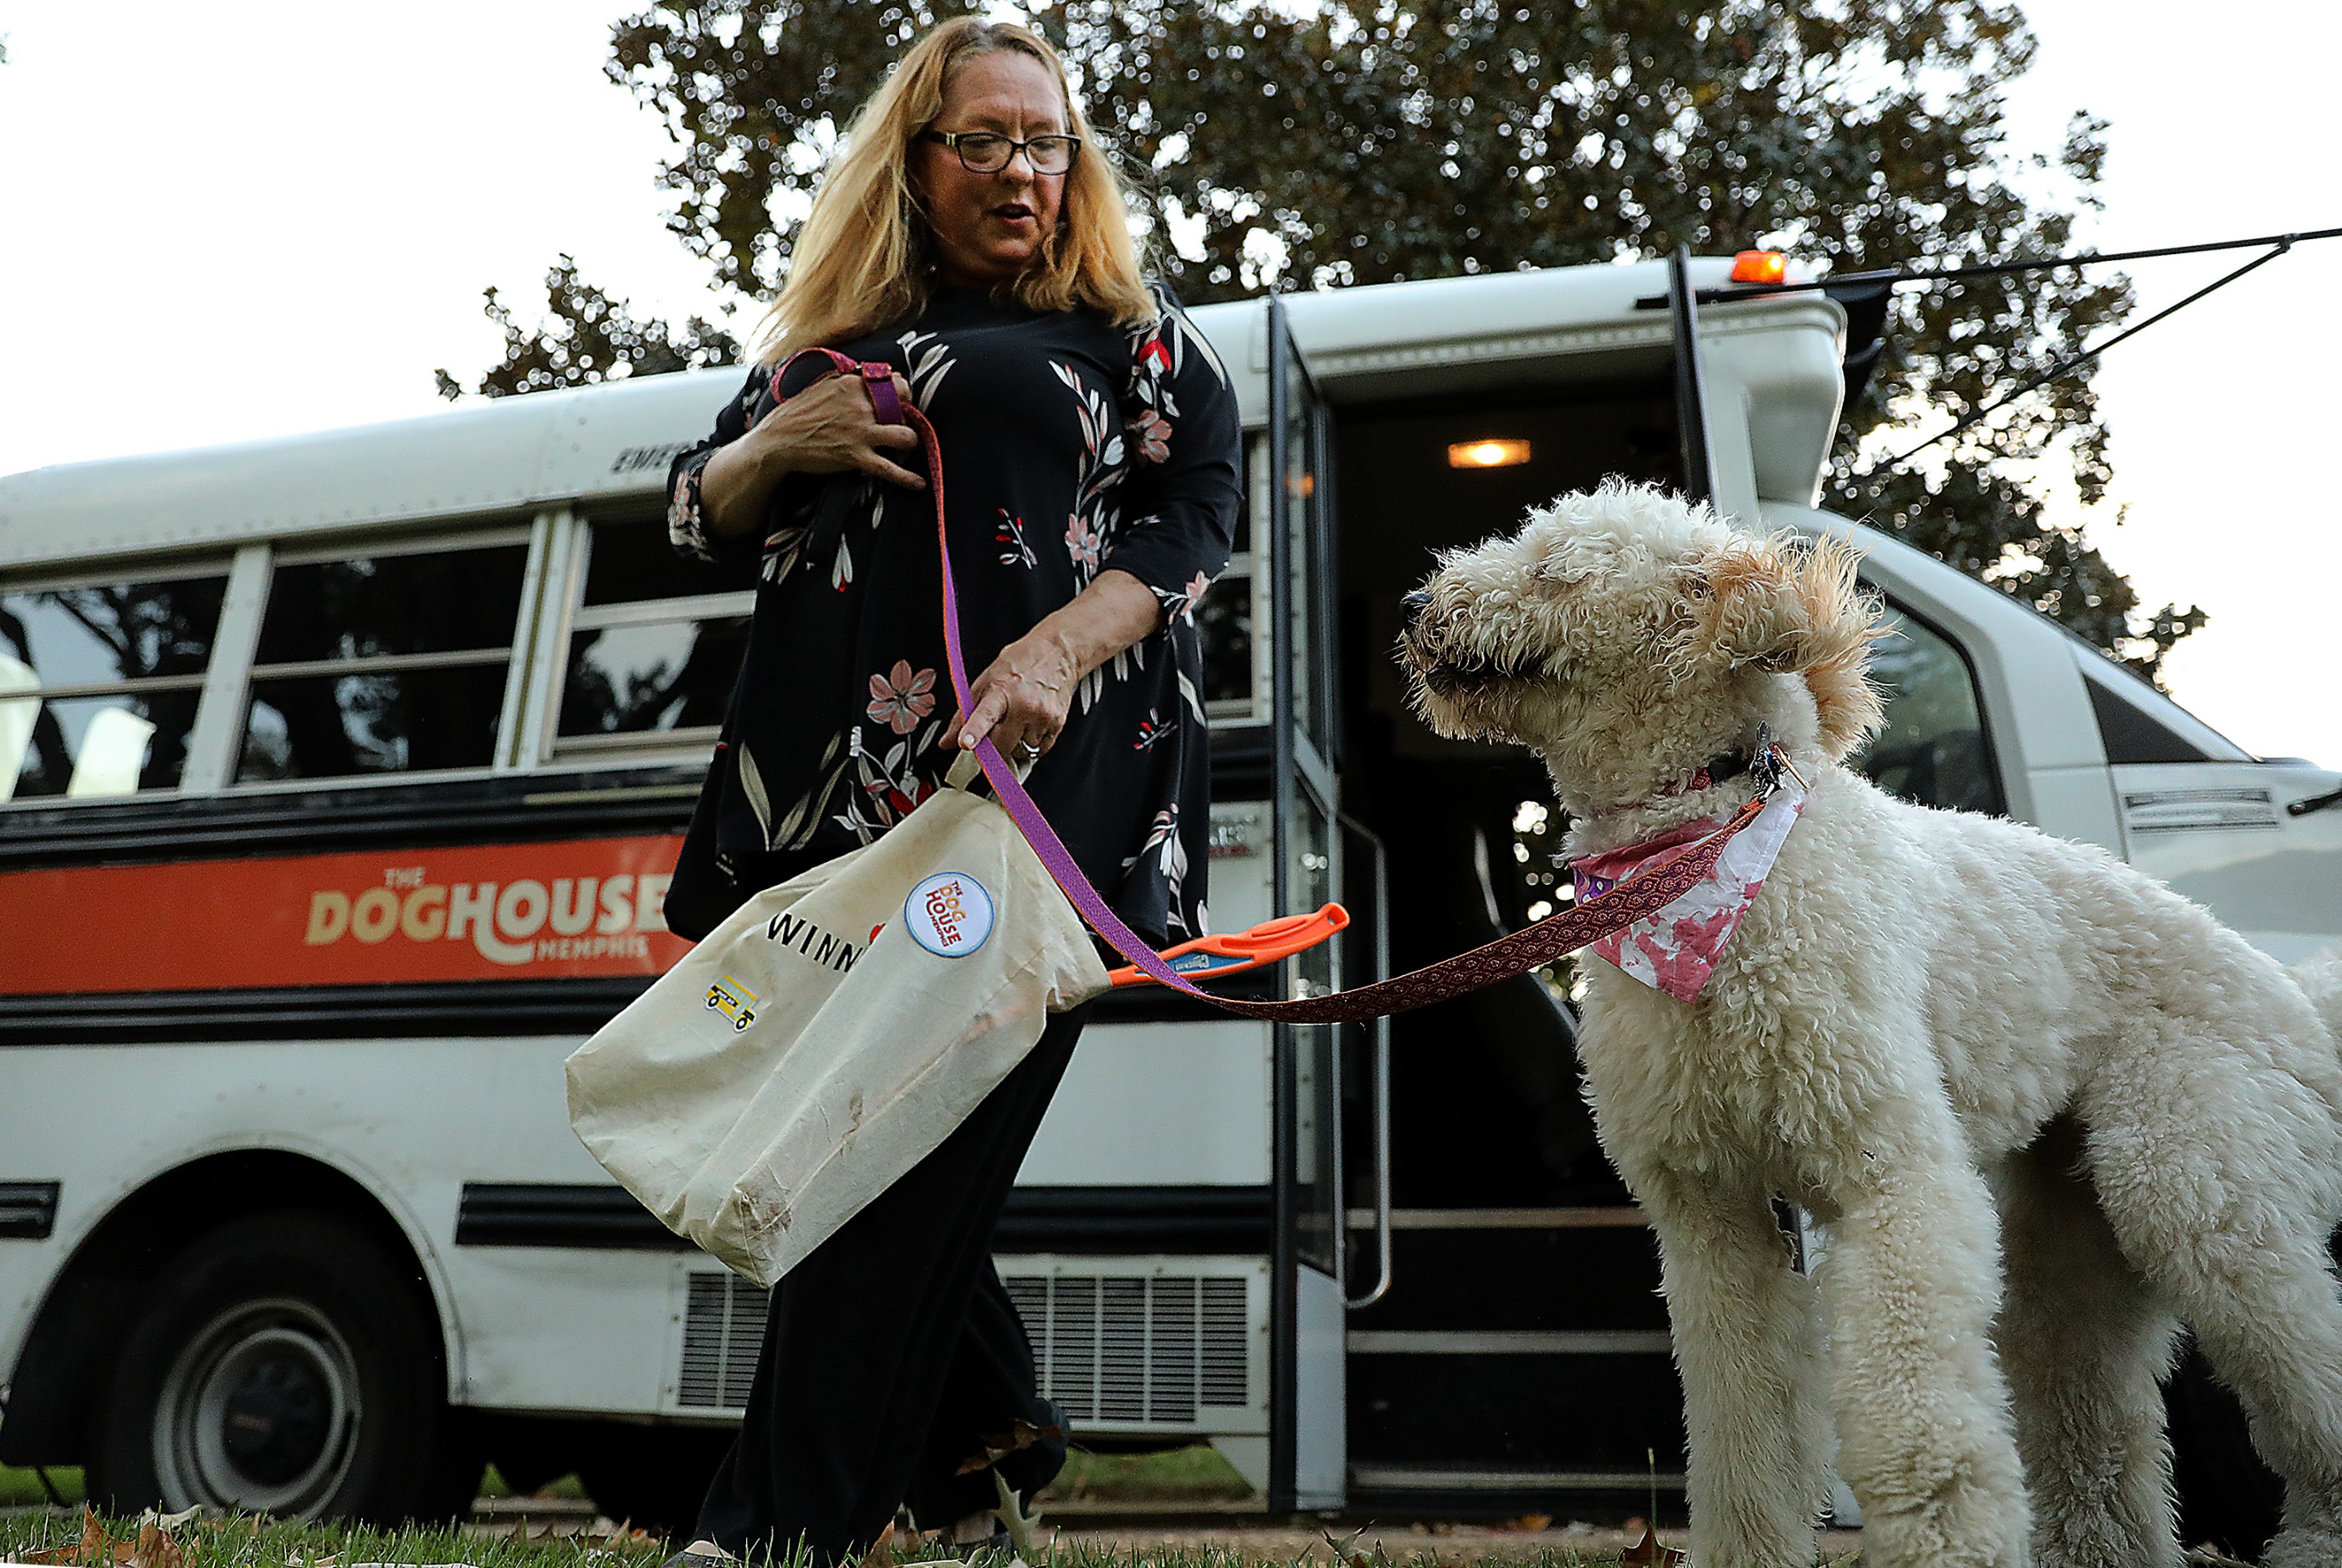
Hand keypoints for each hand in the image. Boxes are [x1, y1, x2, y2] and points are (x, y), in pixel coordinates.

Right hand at [749, 371, 925, 490]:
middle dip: (908, 418)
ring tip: (907, 448)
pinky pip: (891, 469)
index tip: (901, 403)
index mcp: (852, 384)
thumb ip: (850, 382)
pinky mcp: (856, 456)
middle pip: (906, 408)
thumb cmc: (798, 414)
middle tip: (901, 426)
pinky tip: (919, 483)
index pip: (896, 382)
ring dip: (911, 443)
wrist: (778, 441)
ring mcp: (860, 431)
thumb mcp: (824, 387)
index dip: (903, 394)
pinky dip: (908, 478)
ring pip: (906, 437)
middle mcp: (861, 405)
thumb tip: (876, 377)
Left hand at [944, 632, 1076, 759]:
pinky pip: (1039, 750)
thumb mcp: (986, 681)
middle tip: (994, 732)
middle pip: (1001, 746)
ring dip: (1014, 746)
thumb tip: (947, 742)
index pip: (985, 715)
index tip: (965, 743)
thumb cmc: (1019, 664)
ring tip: (1018, 722)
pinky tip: (1031, 725)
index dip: (974, 731)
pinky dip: (1031, 745)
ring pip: (1021, 752)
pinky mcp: (1057, 724)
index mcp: (1001, 690)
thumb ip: (964, 714)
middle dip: (993, 747)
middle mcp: (1023, 704)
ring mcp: (1042, 716)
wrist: (1057, 653)